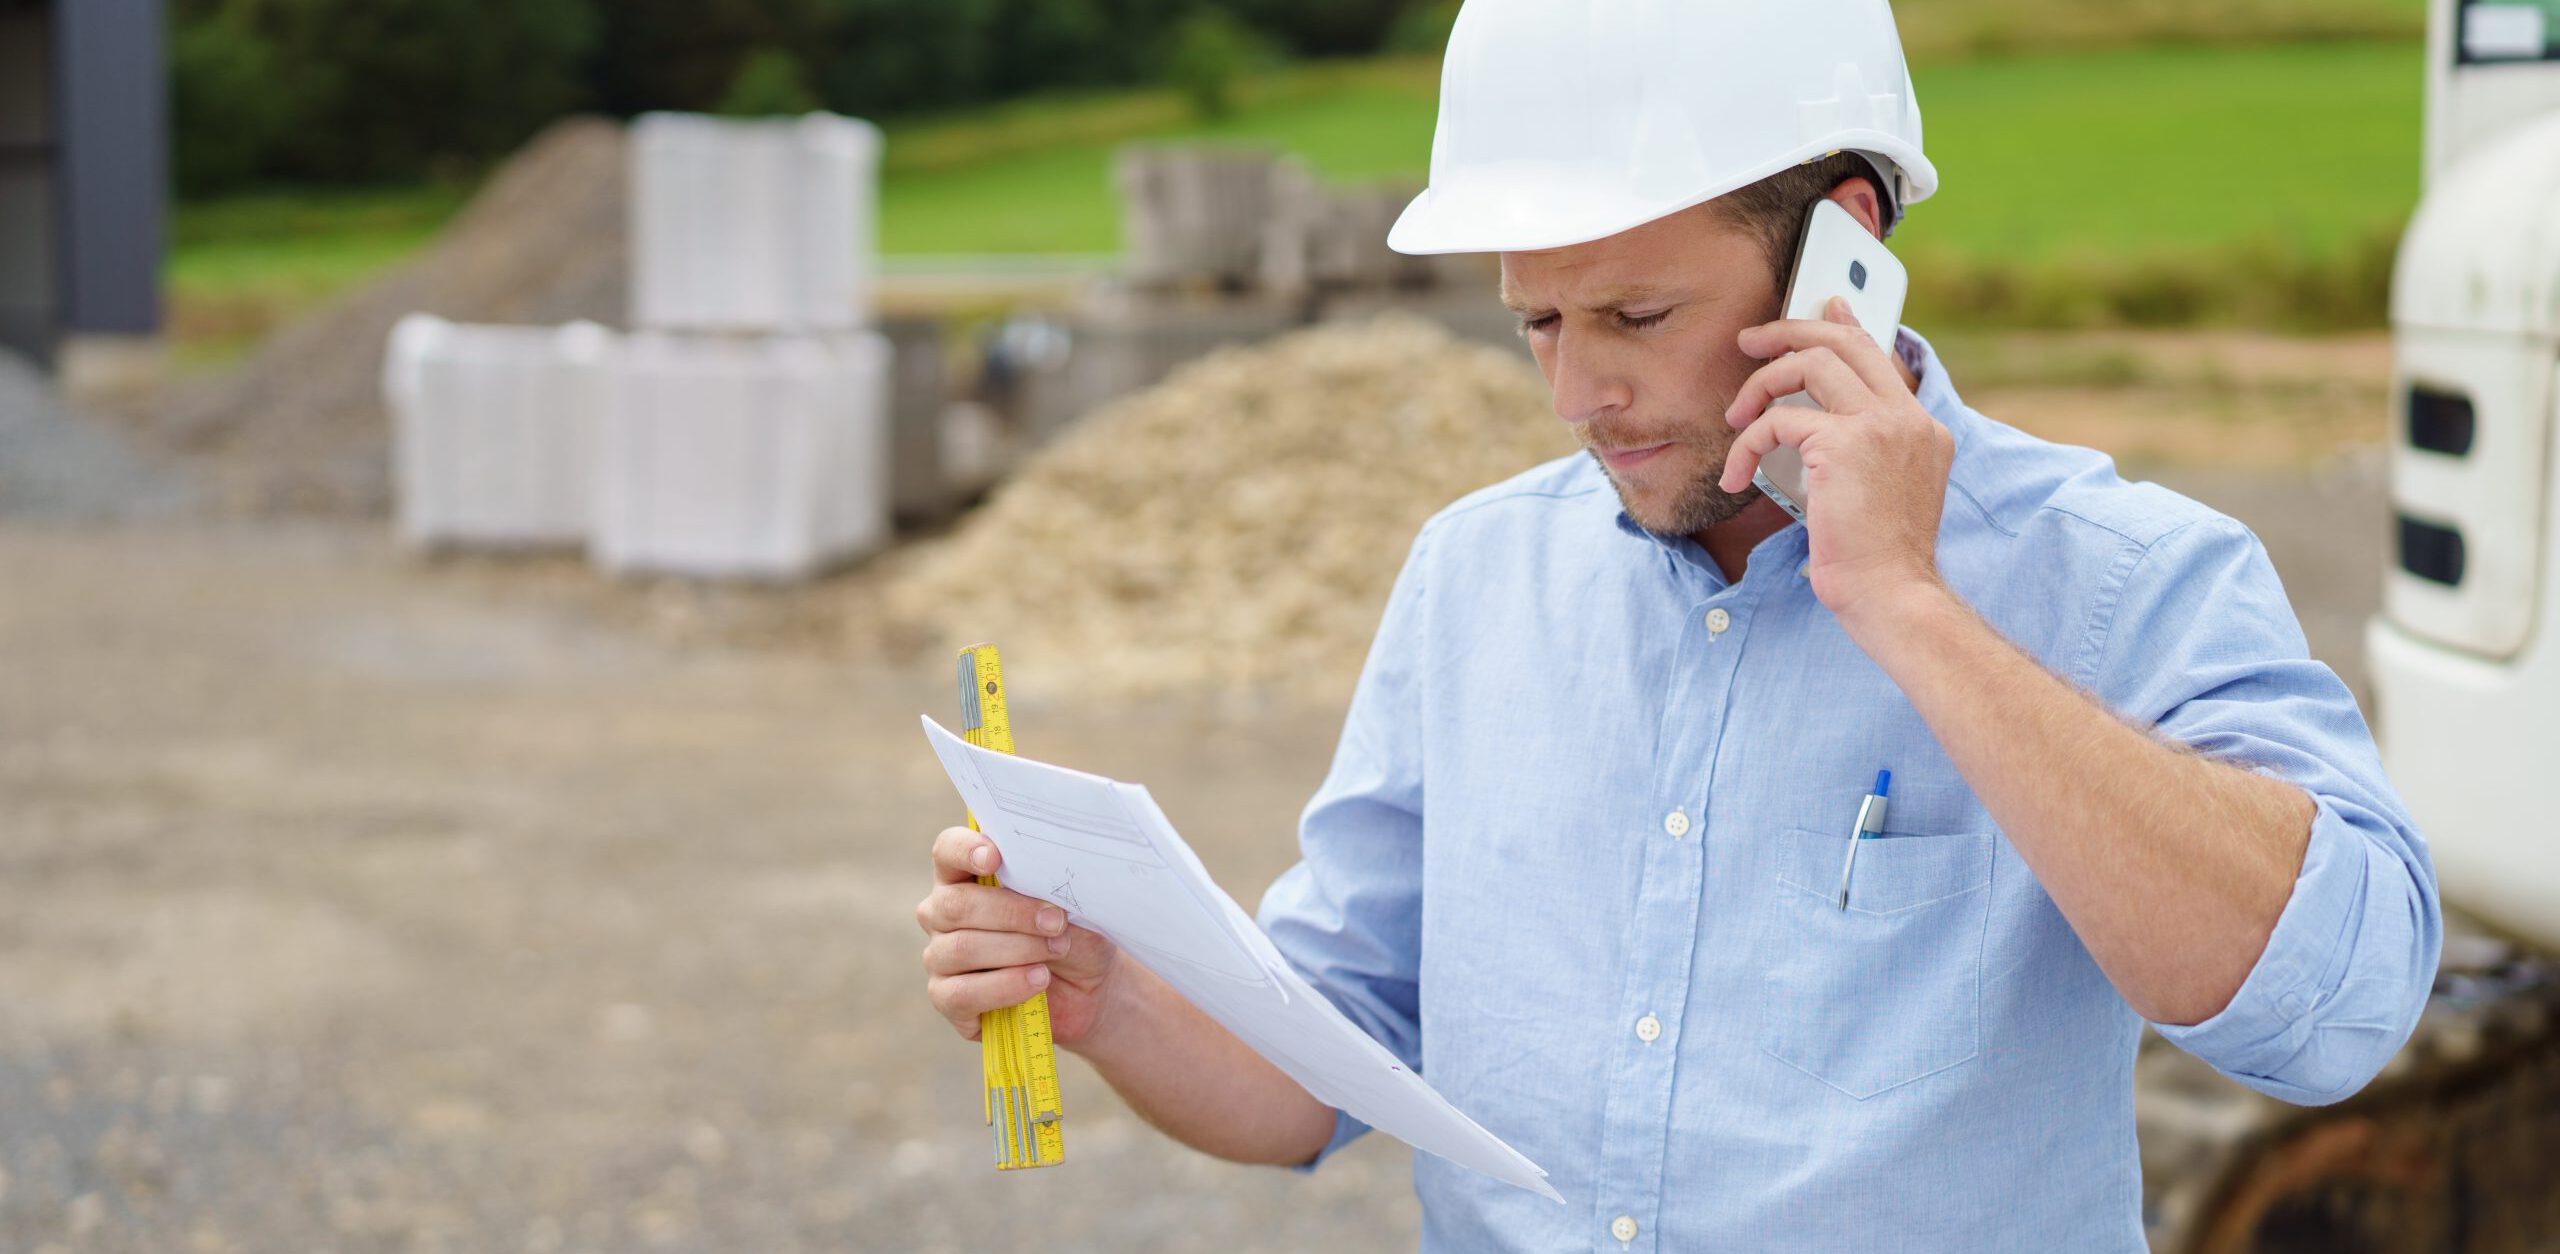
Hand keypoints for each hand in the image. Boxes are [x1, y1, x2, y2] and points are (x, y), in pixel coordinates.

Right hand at [917, 825, 1120, 1046]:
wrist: (1086, 990)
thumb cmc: (1072, 934)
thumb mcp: (1074, 907)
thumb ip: (1053, 890)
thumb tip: (1049, 881)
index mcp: (966, 876)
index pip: (947, 851)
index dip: (965, 850)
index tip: (995, 857)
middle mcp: (943, 913)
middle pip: (956, 904)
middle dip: (1011, 911)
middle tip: (1055, 921)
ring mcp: (940, 957)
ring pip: (963, 948)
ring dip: (1017, 949)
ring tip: (1058, 951)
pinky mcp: (947, 998)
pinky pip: (964, 993)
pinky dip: (1006, 986)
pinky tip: (1039, 980)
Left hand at [1719, 296, 1955, 624]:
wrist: (1892, 595)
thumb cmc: (1878, 562)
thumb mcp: (1879, 496)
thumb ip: (1861, 455)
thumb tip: (1817, 436)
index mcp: (1922, 429)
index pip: (1879, 357)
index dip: (1845, 324)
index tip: (1823, 303)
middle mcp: (1909, 418)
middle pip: (1845, 341)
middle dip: (1790, 330)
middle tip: (1750, 342)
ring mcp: (1882, 426)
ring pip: (1810, 363)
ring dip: (1760, 384)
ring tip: (1735, 417)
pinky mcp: (1846, 445)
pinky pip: (1778, 421)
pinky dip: (1746, 444)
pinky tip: (1735, 475)